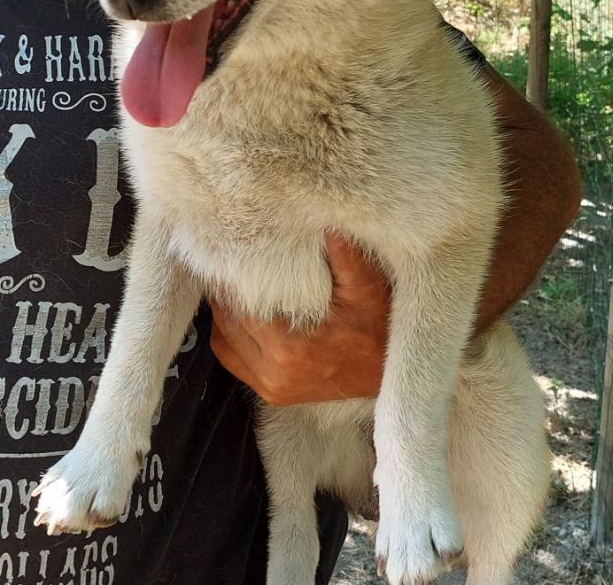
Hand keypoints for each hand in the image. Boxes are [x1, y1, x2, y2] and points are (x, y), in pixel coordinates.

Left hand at [210, 231, 389, 405]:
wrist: (389, 373)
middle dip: (228, 291)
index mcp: (290, 346)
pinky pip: (233, 359)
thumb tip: (322, 220)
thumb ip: (342, 253)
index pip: (241, 304)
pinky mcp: (272, 392)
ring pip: (223, 339)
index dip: (234, 276)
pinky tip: (241, 314)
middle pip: (228, 321)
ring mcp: (271, 385)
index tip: (235, 250)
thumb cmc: (378, 327)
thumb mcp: (366, 286)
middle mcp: (273, 371)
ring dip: (227, 312)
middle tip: (229, 261)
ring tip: (234, 284)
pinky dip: (230, 335)